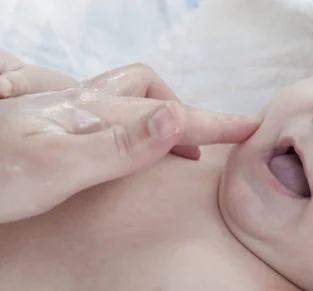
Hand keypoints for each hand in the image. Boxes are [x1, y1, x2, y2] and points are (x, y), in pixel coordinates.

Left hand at [0, 60, 259, 223]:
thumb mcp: (59, 167)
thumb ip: (121, 144)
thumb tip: (179, 117)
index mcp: (94, 113)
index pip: (170, 114)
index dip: (214, 122)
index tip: (251, 128)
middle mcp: (83, 108)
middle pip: (148, 92)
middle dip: (186, 113)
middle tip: (209, 145)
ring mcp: (66, 118)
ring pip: (127, 103)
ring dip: (160, 117)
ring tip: (178, 148)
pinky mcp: (53, 132)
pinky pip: (107, 120)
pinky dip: (133, 128)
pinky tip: (125, 150)